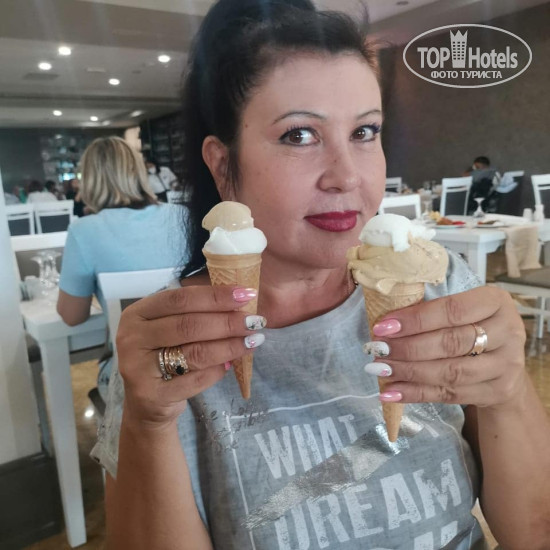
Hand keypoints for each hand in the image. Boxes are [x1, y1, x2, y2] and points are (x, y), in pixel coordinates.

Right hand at [116, 285, 263, 427]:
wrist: (145, 404)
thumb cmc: (164, 356)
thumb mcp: (168, 329)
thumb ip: (195, 313)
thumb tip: (239, 299)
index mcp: (137, 314)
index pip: (180, 299)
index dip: (215, 296)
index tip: (245, 294)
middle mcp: (132, 338)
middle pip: (189, 325)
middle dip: (228, 322)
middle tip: (255, 321)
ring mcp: (137, 368)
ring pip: (195, 353)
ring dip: (230, 346)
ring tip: (253, 341)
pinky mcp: (151, 395)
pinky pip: (195, 380)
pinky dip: (218, 371)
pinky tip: (233, 364)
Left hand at [367, 286, 526, 409]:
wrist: (506, 362)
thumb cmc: (473, 326)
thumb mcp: (463, 309)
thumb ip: (431, 311)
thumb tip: (386, 323)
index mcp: (496, 302)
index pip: (452, 310)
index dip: (415, 320)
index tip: (383, 326)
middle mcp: (508, 332)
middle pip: (450, 342)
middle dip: (408, 348)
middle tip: (378, 350)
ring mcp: (505, 365)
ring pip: (450, 371)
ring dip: (409, 372)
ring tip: (380, 369)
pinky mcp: (496, 391)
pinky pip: (450, 394)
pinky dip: (416, 393)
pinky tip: (392, 392)